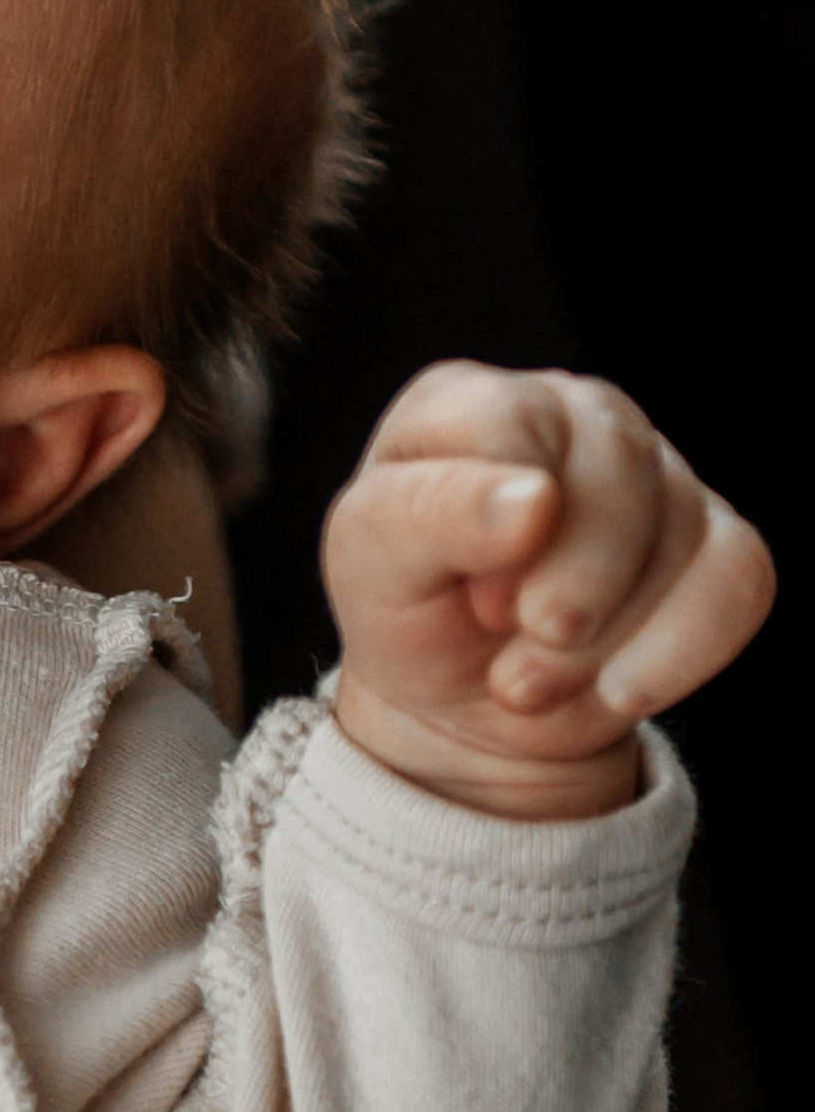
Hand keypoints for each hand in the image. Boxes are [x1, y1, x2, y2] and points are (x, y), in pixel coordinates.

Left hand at [325, 361, 773, 818]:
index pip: (513, 421)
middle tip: (515, 671)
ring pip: (684, 531)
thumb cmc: (410, 614)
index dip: (497, 524)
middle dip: (574, 588)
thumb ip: (426, 516)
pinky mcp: (714, 537)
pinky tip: (617, 689)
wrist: (468, 708)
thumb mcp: (371, 570)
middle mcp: (573, 415)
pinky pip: (741, 577)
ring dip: (611, 640)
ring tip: (537, 685)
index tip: (476, 603)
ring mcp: (655, 471)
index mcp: (471, 403)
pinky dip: (680, 652)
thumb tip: (537, 498)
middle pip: (618, 463)